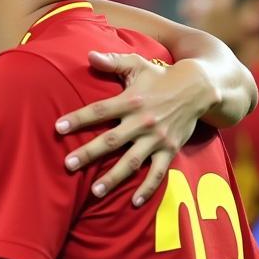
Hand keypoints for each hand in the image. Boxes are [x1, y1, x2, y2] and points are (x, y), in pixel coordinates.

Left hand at [56, 52, 217, 205]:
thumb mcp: (137, 65)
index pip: (99, 111)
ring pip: (132, 161)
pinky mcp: (170, 150)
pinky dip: (148, 189)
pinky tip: (134, 203)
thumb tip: (89, 55)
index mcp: (131, 100)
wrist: (200, 88)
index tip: (57, 127)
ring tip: (94, 192)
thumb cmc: (160, 76)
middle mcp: (144, 121)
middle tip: (67, 165)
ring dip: (113, 177)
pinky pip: (158, 173)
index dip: (78, 119)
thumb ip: (112, 62)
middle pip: (111, 140)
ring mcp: (158, 138)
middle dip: (88, 153)